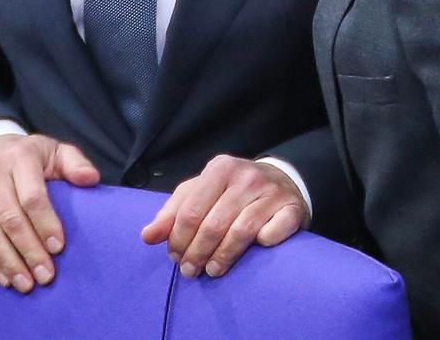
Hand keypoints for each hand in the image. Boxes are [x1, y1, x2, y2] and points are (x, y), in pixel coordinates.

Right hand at [0, 134, 99, 292]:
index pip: (32, 197)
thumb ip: (75, 164)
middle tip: (45, 276)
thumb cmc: (28, 156)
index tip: (58, 248)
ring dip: (7, 262)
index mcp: (19, 156)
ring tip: (25, 283)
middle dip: (29, 252)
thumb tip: (90, 179)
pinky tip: (2, 276)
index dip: (45, 225)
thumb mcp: (54, 151)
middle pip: (9, 219)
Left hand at [141, 155, 305, 278]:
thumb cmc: (232, 191)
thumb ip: (173, 212)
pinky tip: (251, 254)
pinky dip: (261, 245)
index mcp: (219, 168)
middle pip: (213, 224)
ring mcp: (271, 192)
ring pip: (241, 232)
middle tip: (189, 271)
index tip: (174, 258)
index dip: (178, 239)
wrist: (283, 180)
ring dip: (222, 257)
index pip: (190, 210)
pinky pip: (273, 233)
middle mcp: (246, 176)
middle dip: (197, 253)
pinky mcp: (292, 209)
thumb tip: (147, 237)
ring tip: (212, 271)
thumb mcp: (200, 193)